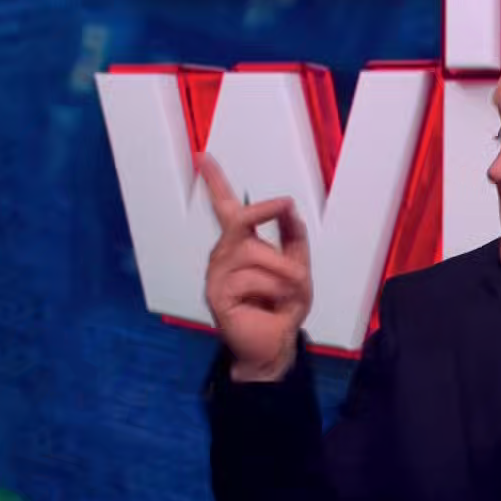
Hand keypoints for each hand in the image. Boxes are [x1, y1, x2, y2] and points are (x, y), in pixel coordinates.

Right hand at [201, 154, 312, 381]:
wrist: (274, 344)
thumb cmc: (283, 306)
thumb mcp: (298, 267)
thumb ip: (294, 238)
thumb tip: (290, 208)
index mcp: (241, 245)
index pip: (226, 208)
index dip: (215, 182)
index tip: (203, 156)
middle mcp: (224, 254)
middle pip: (239, 220)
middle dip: (263, 210)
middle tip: (283, 204)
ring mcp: (217, 274)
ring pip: (255, 253)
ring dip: (284, 271)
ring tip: (289, 291)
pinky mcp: (217, 294)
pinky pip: (252, 279)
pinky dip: (274, 289)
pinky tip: (270, 304)